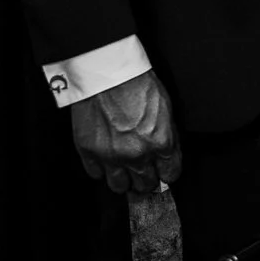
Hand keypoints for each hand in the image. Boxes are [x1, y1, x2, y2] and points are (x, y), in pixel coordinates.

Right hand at [69, 70, 180, 193]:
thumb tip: (168, 156)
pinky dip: (101, 170)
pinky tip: (106, 160)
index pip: (170, 174)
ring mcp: (111, 156)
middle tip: (144, 172)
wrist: (108, 73)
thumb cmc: (139, 84)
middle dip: (147, 179)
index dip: (167, 173)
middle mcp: (137, 154)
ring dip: (124, 180)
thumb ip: (168, 137)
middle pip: (145, 184)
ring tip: (125, 171)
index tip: (164, 172)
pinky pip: (96, 174)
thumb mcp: (167, 109)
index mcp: (161, 143)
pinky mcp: (89, 152)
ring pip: (120, 186)